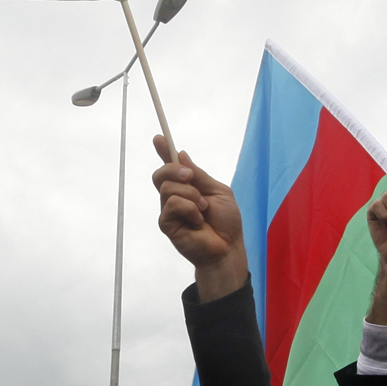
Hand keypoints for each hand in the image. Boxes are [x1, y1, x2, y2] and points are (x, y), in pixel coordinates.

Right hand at [152, 135, 247, 301]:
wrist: (227, 247)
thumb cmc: (226, 222)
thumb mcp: (218, 191)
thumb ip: (199, 175)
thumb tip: (182, 154)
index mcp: (188, 187)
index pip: (171, 166)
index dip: (164, 151)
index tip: (158, 138)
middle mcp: (174, 197)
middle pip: (161, 174)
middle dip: (175, 169)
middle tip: (191, 177)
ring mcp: (169, 211)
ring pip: (168, 188)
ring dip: (191, 195)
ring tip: (203, 209)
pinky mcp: (167, 224)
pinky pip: (172, 204)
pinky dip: (189, 208)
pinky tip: (197, 220)